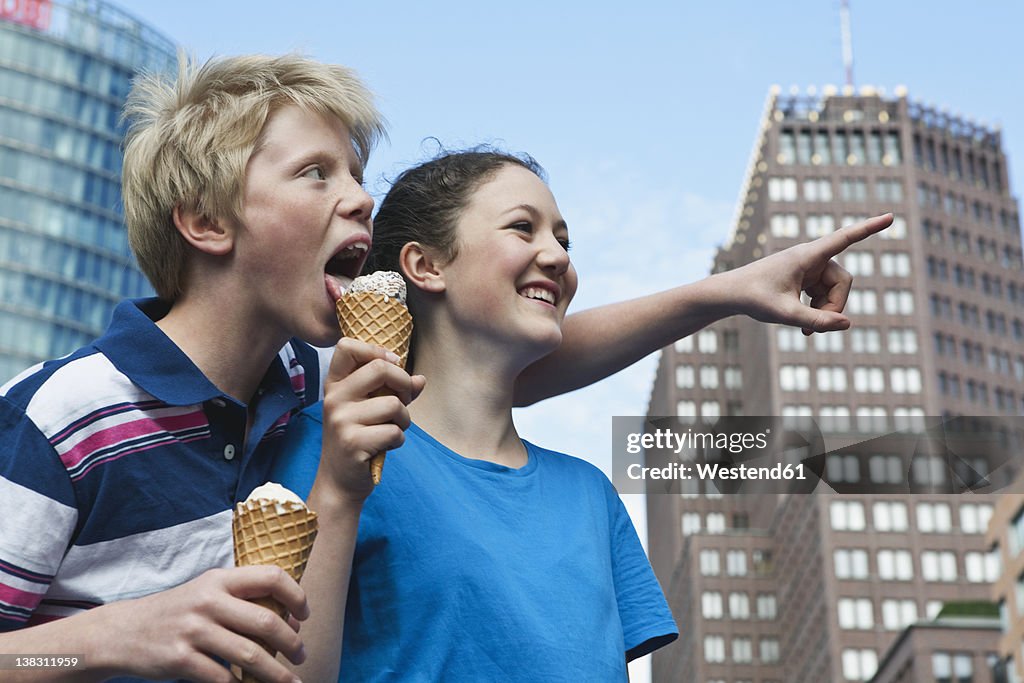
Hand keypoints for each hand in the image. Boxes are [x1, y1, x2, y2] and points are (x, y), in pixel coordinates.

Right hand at [106, 566, 307, 682]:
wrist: (122, 632)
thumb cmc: (179, 612)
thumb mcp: (208, 592)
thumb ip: (244, 599)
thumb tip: (291, 622)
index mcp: (220, 579)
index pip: (272, 577)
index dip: (296, 596)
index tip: (304, 616)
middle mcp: (208, 601)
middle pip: (267, 622)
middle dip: (292, 643)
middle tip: (302, 655)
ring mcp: (193, 631)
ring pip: (251, 655)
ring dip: (277, 674)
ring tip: (291, 682)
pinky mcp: (180, 660)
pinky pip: (223, 679)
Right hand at [319, 338, 425, 500]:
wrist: (339, 481)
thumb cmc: (358, 439)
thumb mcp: (370, 410)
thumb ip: (394, 391)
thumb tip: (421, 379)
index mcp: (335, 384)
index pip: (347, 346)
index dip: (376, 350)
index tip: (392, 365)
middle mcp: (334, 398)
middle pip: (380, 368)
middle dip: (404, 384)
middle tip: (404, 401)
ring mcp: (341, 420)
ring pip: (394, 404)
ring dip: (404, 420)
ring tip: (393, 430)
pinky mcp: (352, 442)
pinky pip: (394, 431)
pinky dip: (398, 440)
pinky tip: (386, 446)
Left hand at [721, 213, 892, 333]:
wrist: (731, 294)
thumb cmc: (753, 297)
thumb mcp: (785, 313)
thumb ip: (816, 320)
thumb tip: (848, 324)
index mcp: (807, 256)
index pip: (844, 238)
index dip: (869, 229)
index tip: (891, 217)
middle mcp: (811, 257)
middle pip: (843, 282)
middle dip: (834, 306)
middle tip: (813, 328)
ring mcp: (809, 268)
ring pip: (834, 292)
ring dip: (824, 312)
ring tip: (803, 329)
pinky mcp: (805, 278)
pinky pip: (824, 295)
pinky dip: (818, 311)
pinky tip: (803, 327)